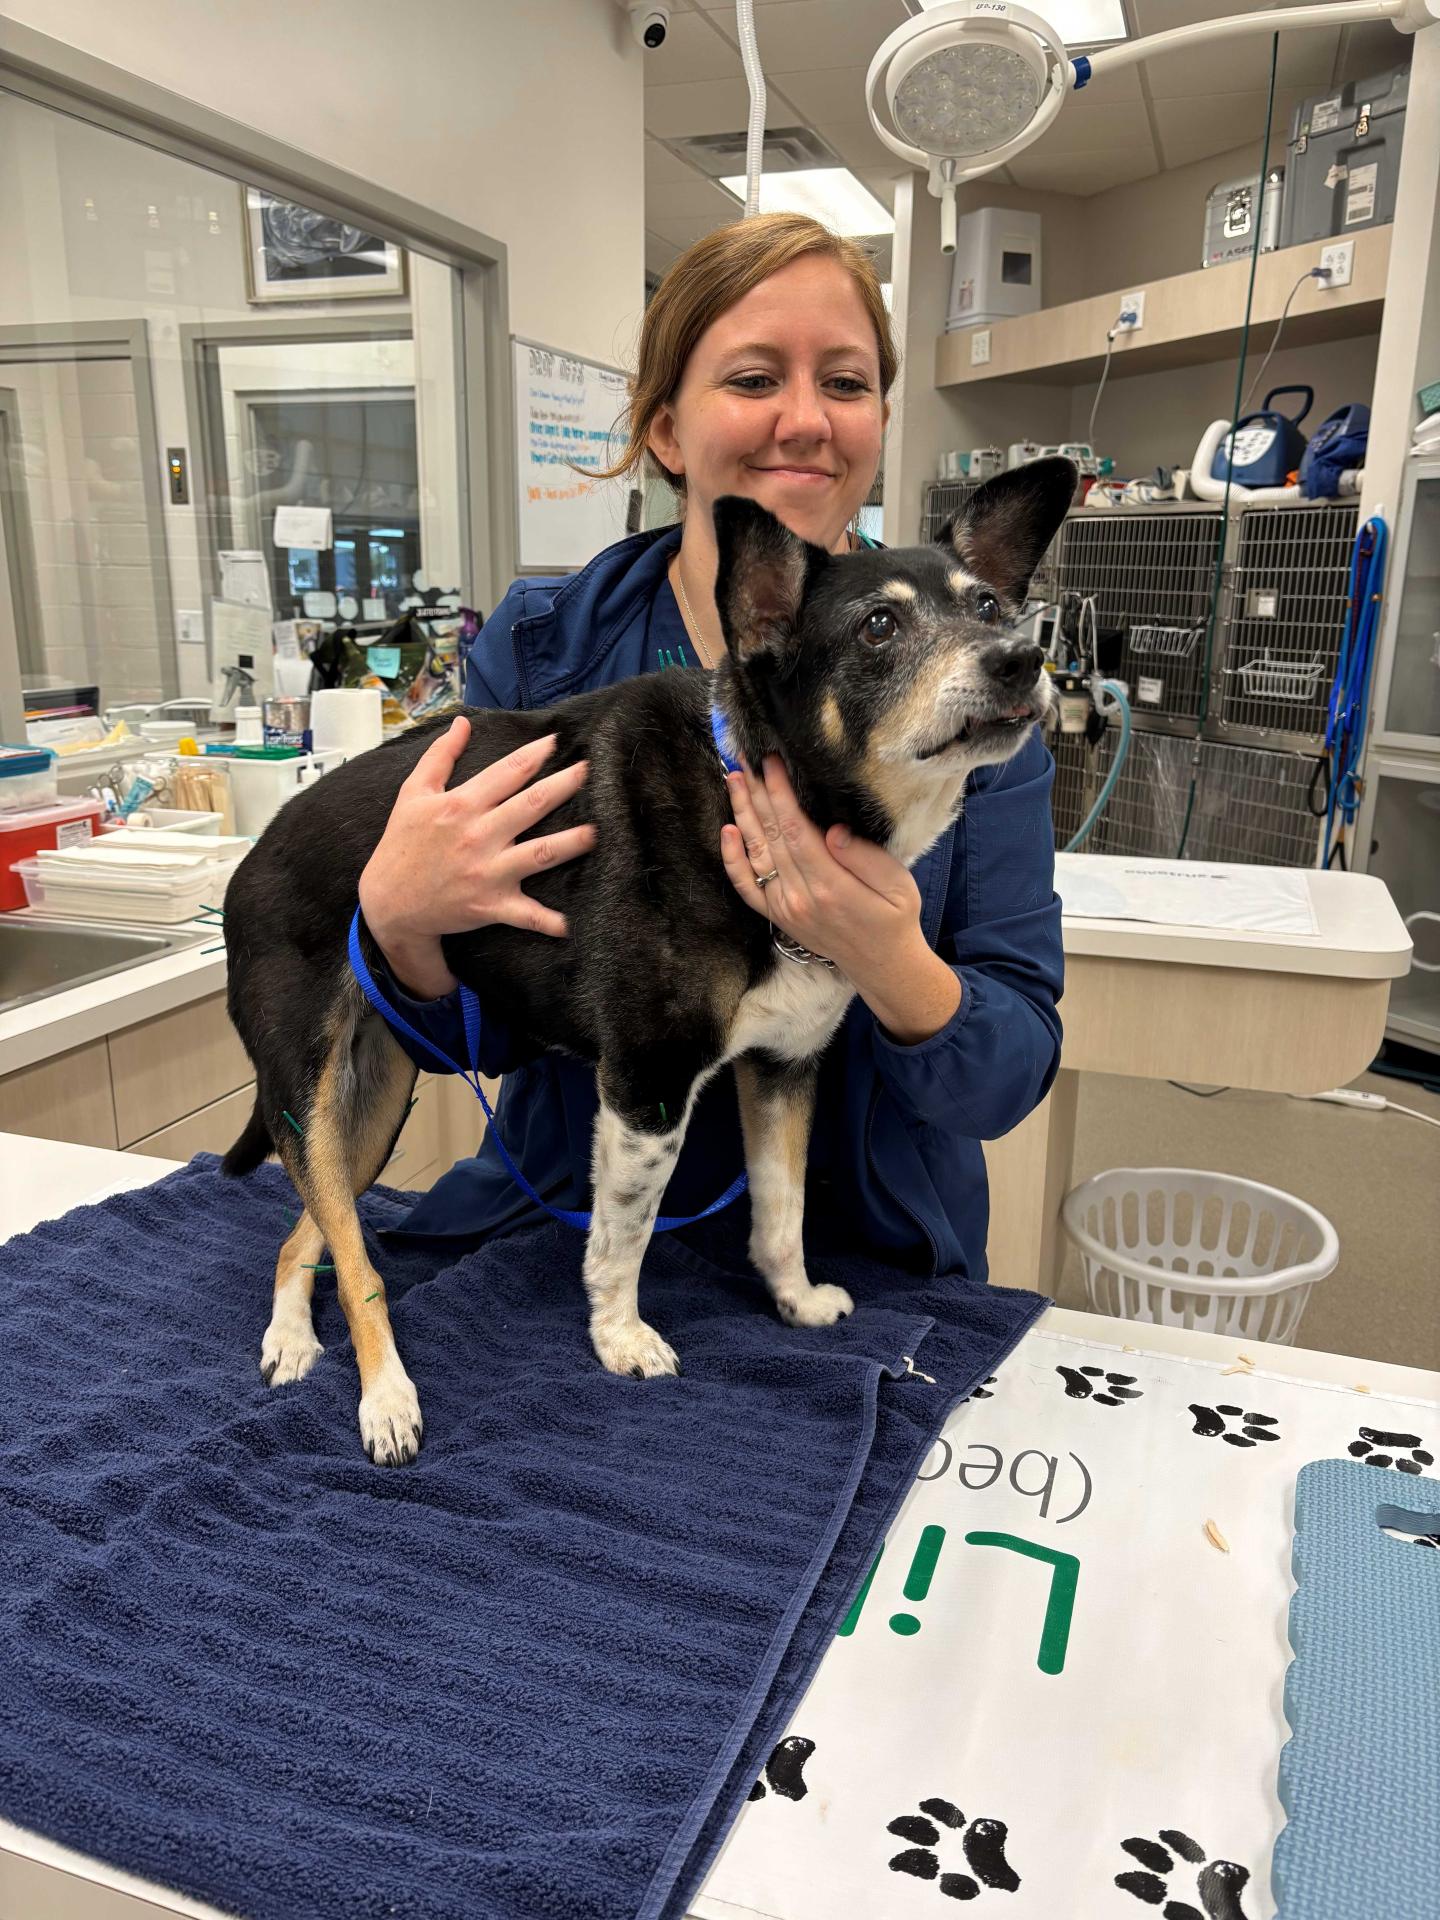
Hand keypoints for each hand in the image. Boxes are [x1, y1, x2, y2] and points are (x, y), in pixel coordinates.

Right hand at [359, 716, 594, 998]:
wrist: (388, 902)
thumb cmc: (402, 845)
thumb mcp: (413, 794)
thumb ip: (440, 756)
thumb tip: (463, 723)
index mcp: (461, 805)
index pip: (506, 773)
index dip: (534, 755)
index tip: (557, 742)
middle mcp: (478, 835)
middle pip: (530, 805)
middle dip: (563, 786)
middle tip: (588, 770)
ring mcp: (487, 871)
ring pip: (538, 854)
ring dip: (569, 844)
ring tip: (595, 832)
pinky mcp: (490, 904)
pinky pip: (525, 915)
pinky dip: (547, 921)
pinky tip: (570, 924)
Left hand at [719, 755, 960, 1042]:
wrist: (880, 965)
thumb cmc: (895, 919)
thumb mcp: (898, 886)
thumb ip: (866, 859)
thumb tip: (833, 832)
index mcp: (831, 886)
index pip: (796, 830)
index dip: (780, 794)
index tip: (772, 762)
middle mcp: (800, 897)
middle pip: (771, 836)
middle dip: (757, 793)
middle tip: (744, 757)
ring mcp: (784, 907)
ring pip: (755, 853)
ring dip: (742, 814)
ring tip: (734, 779)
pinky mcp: (777, 914)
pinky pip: (746, 886)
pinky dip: (732, 859)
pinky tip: (727, 830)